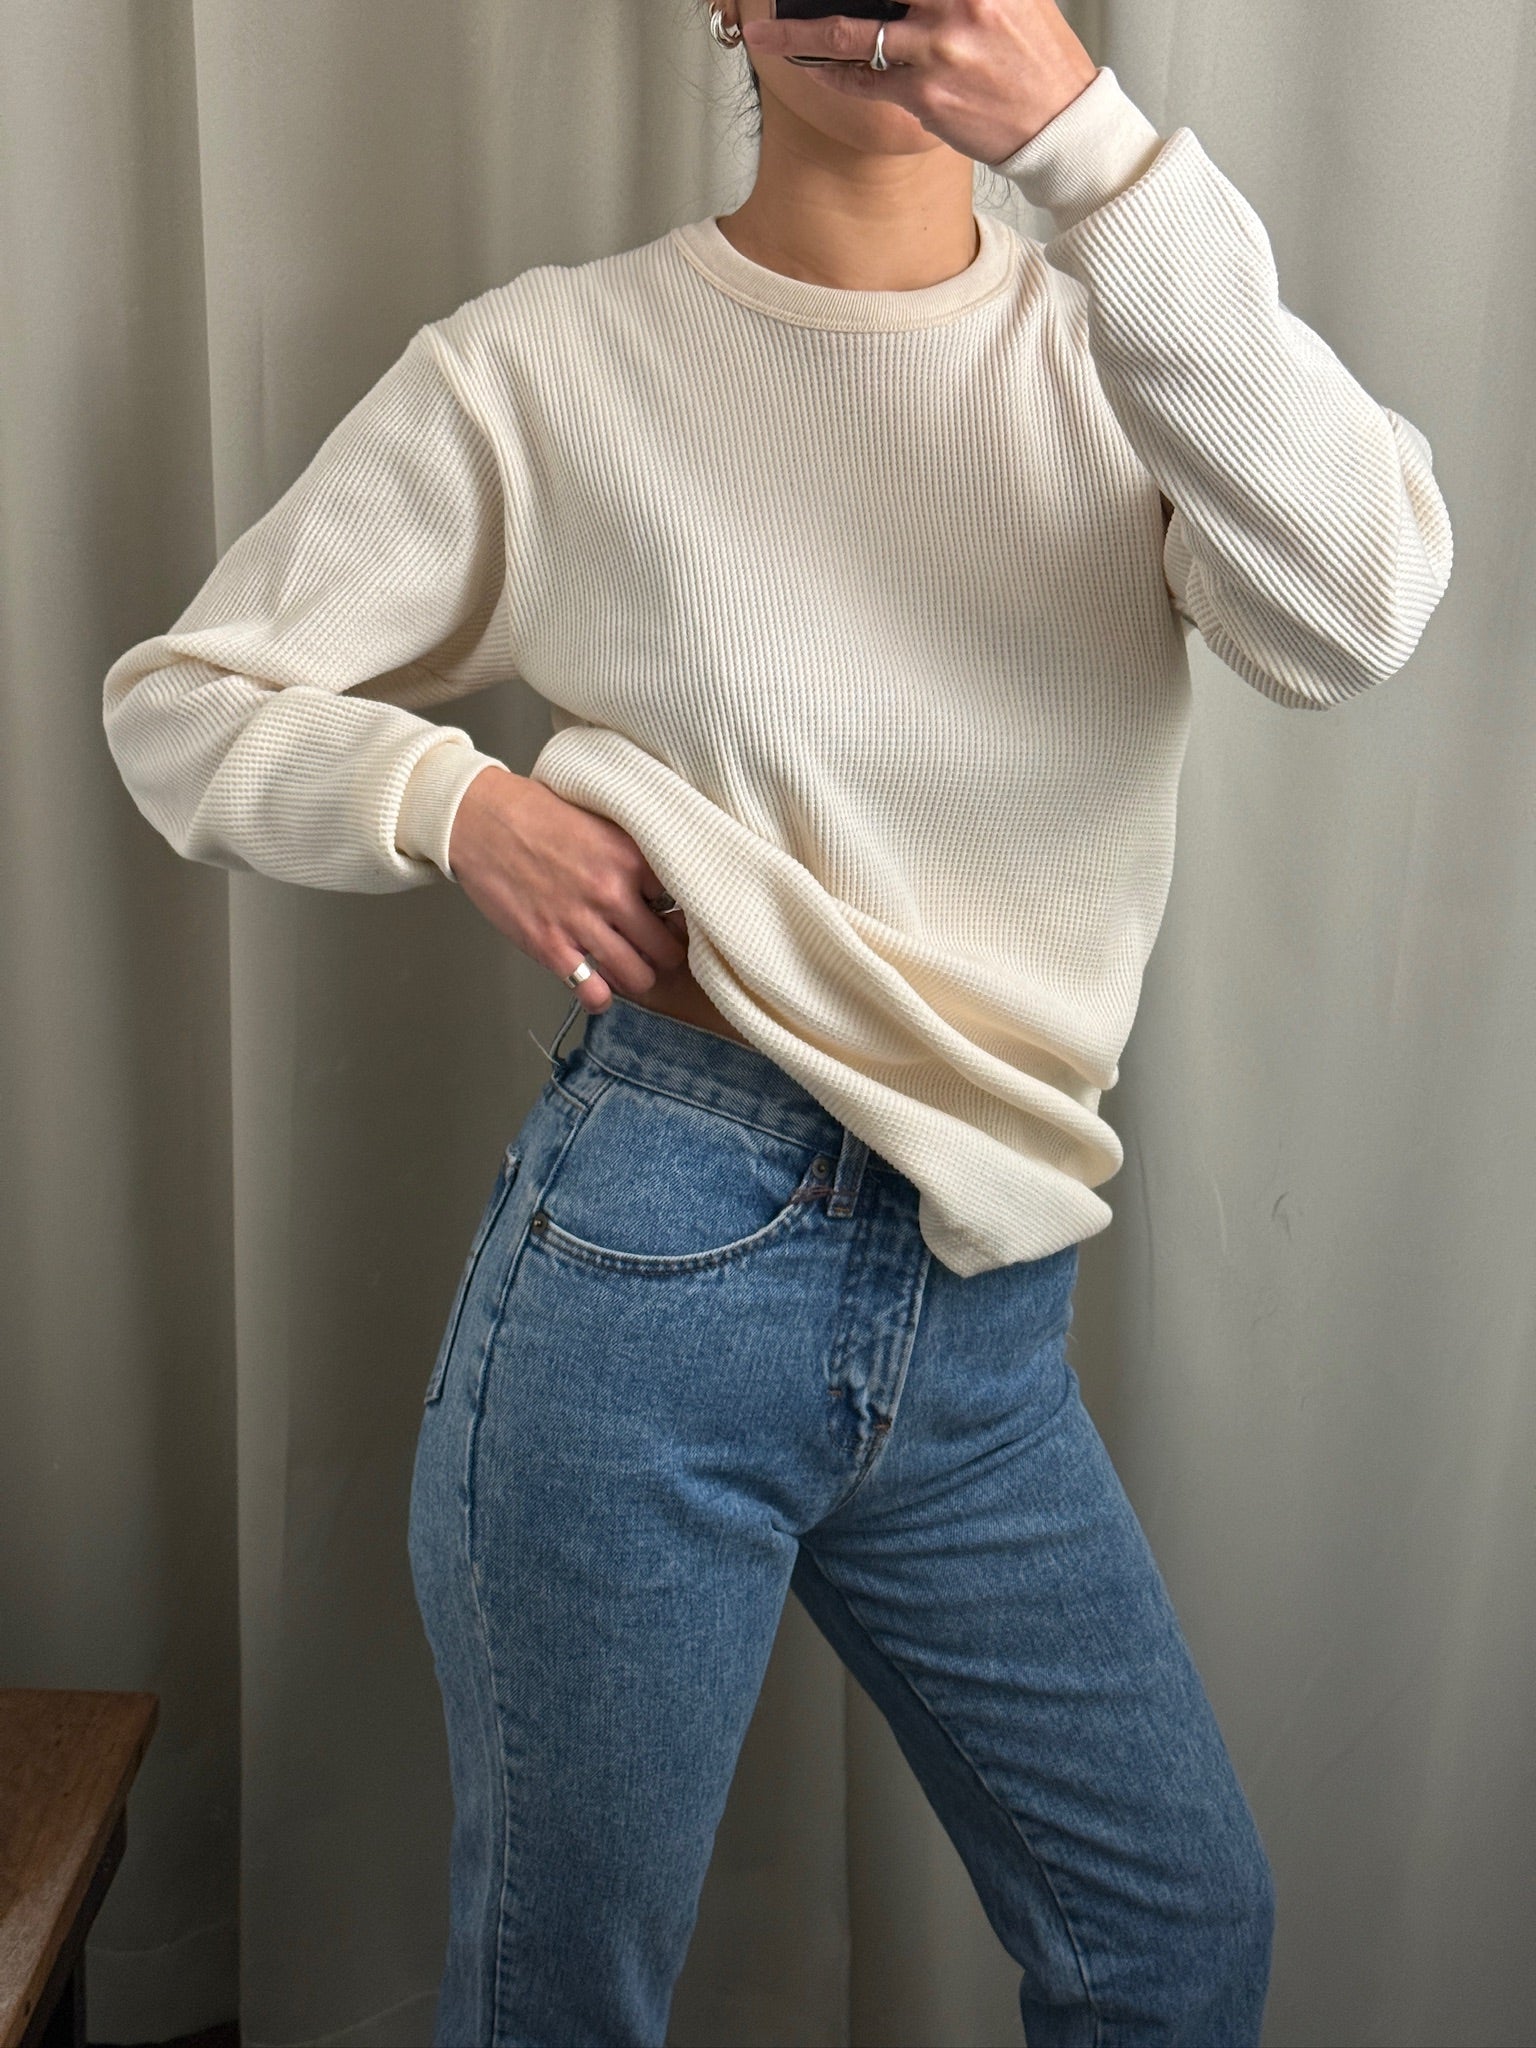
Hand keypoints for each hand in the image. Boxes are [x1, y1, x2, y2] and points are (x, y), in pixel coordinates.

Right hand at [447, 765, 689, 1013]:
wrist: (479, 820)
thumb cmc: (535, 814)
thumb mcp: (598, 818)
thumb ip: (631, 851)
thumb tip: (659, 882)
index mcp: (630, 857)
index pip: (683, 901)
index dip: (680, 912)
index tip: (672, 915)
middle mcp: (611, 893)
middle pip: (667, 948)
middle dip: (665, 952)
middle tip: (655, 947)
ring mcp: (581, 923)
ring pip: (638, 977)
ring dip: (638, 976)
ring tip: (629, 966)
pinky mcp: (550, 947)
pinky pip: (594, 993)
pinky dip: (600, 997)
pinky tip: (598, 985)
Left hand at [740, 0, 1098, 164]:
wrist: (1062, 124)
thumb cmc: (1037, 58)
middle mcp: (957, 5)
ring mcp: (937, 52)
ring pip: (850, 35)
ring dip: (799, 36)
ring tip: (765, 35)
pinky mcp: (926, 97)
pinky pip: (864, 84)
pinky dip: (834, 76)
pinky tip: (815, 68)